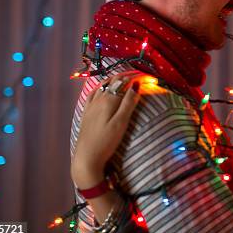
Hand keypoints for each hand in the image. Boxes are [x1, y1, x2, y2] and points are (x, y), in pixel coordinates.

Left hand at [71, 72, 141, 188]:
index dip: (135, 77)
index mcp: (108, 100)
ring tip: (123, 77)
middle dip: (125, 76)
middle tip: (137, 74)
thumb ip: (128, 103)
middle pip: (113, 82)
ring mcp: (91, 105)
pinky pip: (92, 93)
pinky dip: (100, 87)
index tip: (146, 75)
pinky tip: (102, 88)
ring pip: (103, 85)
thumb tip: (136, 85)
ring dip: (113, 79)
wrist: (86, 157)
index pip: (124, 83)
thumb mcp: (121, 123)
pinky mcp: (86, 112)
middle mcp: (98, 99)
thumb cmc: (106, 142)